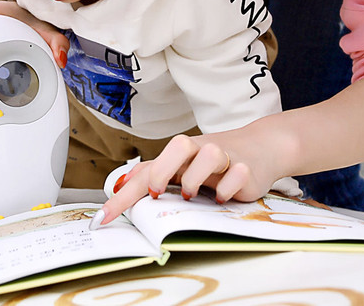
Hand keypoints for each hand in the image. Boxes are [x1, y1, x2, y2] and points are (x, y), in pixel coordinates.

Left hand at [96, 121, 289, 226]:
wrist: (260, 147)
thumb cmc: (216, 159)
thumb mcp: (182, 165)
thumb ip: (153, 172)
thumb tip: (121, 183)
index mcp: (180, 154)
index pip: (147, 171)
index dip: (124, 194)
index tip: (104, 217)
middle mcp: (200, 151)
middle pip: (179, 145)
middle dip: (162, 170)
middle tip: (154, 193)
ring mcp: (225, 158)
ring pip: (210, 154)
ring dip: (195, 176)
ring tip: (190, 195)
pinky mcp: (246, 169)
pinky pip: (238, 173)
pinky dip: (228, 187)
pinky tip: (223, 197)